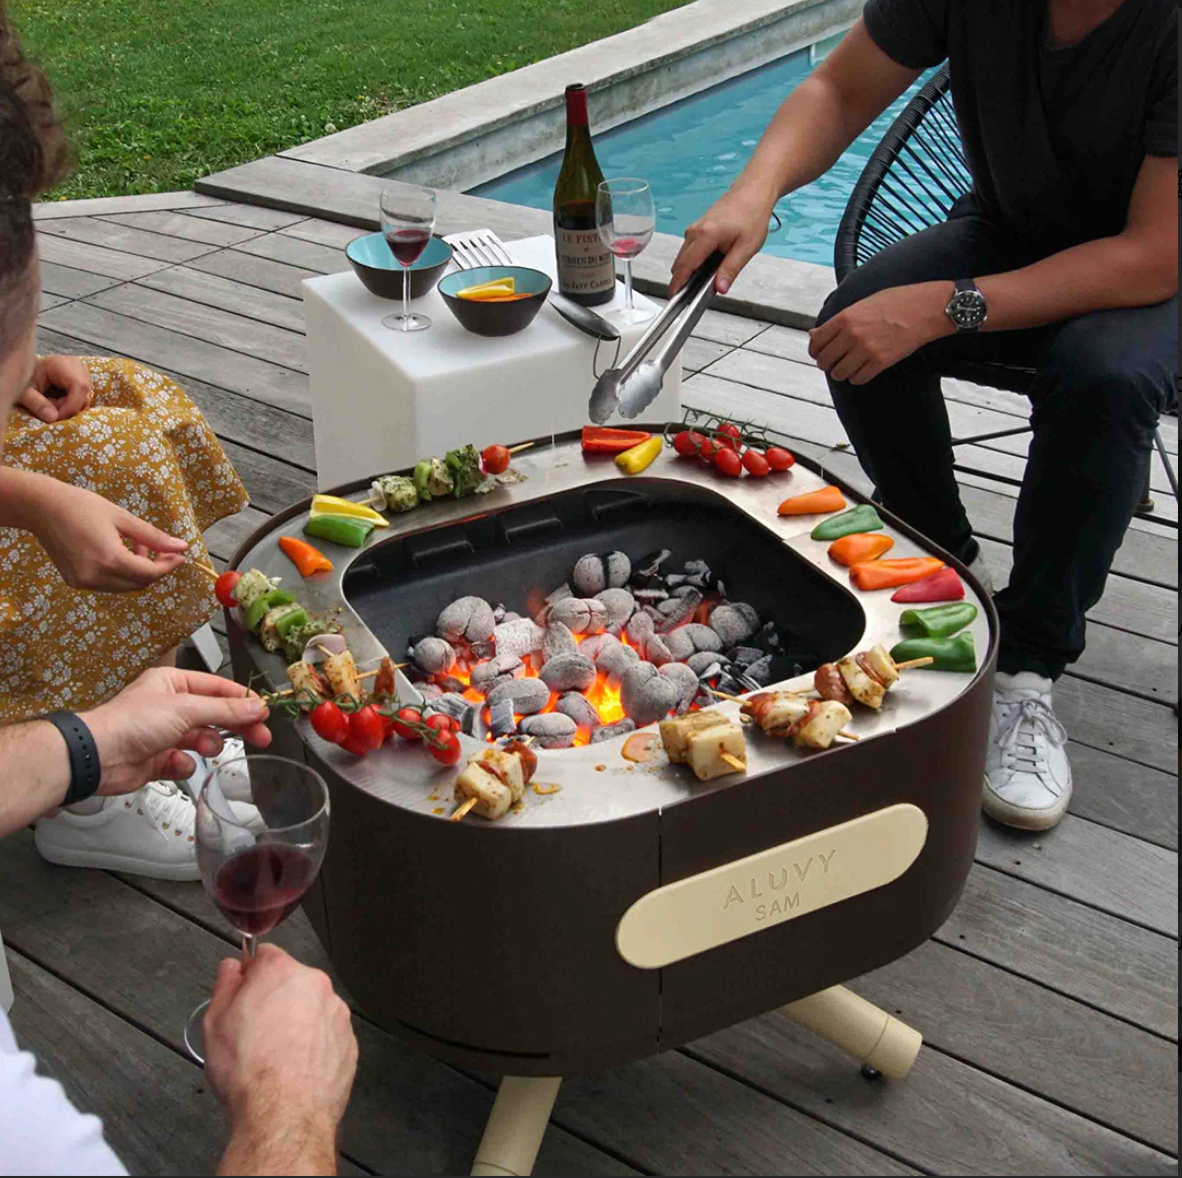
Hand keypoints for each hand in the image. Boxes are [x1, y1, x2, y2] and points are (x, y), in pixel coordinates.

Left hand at [19, 355, 92, 422]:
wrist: (23, 372)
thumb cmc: (22, 381)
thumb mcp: (24, 392)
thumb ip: (36, 403)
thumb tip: (53, 418)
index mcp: (62, 364)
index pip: (79, 386)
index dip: (71, 405)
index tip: (55, 417)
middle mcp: (77, 366)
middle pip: (83, 395)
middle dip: (67, 408)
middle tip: (47, 409)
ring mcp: (83, 373)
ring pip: (85, 399)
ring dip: (68, 408)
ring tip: (50, 402)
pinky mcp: (85, 381)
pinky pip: (84, 399)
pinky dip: (71, 405)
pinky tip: (57, 400)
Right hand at [24, 474, 189, 591]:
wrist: (41, 508)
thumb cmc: (82, 506)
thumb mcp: (123, 518)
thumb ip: (154, 536)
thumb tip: (182, 547)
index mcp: (109, 559)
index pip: (151, 573)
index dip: (169, 565)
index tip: (180, 555)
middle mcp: (95, 576)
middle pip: (140, 583)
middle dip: (155, 568)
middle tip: (157, 547)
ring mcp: (84, 582)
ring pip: (125, 586)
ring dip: (138, 570)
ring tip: (135, 545)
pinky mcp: (75, 582)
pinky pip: (109, 584)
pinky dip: (121, 572)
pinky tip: (118, 551)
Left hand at [81, 666, 271, 794]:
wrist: (99, 757)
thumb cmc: (132, 722)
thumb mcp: (186, 708)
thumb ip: (225, 709)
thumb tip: (256, 707)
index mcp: (174, 684)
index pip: (218, 688)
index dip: (243, 700)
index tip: (264, 712)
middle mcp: (170, 706)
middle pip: (215, 715)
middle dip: (236, 727)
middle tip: (260, 737)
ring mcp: (164, 734)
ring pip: (202, 739)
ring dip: (207, 745)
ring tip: (204, 749)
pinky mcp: (158, 759)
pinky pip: (184, 762)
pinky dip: (183, 765)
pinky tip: (174, 763)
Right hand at [205, 946, 357, 1172]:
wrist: (283, 1115)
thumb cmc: (248, 1070)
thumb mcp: (216, 1022)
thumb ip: (225, 985)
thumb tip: (231, 968)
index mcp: (282, 972)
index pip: (265, 956)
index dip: (250, 975)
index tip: (243, 993)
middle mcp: (315, 985)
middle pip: (291, 982)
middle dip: (274, 1000)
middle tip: (254, 1031)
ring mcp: (336, 1013)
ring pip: (311, 1009)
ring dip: (296, 1023)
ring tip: (275, 1056)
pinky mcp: (348, 1041)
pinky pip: (327, 1035)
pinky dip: (313, 1046)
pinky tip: (295, 1068)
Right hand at [669, 188, 773, 295]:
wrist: (753, 192)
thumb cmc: (752, 214)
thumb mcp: (746, 247)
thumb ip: (730, 269)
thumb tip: (720, 288)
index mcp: (706, 235)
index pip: (686, 265)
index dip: (678, 283)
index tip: (673, 296)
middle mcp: (695, 231)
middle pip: (680, 262)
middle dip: (682, 280)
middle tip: (691, 296)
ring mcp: (694, 228)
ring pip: (683, 256)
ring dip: (689, 270)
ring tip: (702, 281)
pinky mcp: (697, 228)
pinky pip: (689, 249)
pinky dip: (693, 260)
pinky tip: (706, 266)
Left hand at [808, 282, 953, 384]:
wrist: (925, 308)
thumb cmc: (896, 302)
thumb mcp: (862, 305)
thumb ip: (837, 322)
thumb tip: (814, 334)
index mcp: (844, 318)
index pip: (815, 343)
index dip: (815, 351)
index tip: (820, 353)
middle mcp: (851, 335)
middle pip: (824, 362)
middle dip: (827, 364)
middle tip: (835, 361)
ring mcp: (865, 350)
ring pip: (839, 374)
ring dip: (842, 372)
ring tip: (850, 365)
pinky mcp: (880, 362)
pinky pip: (858, 379)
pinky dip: (858, 377)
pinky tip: (863, 369)